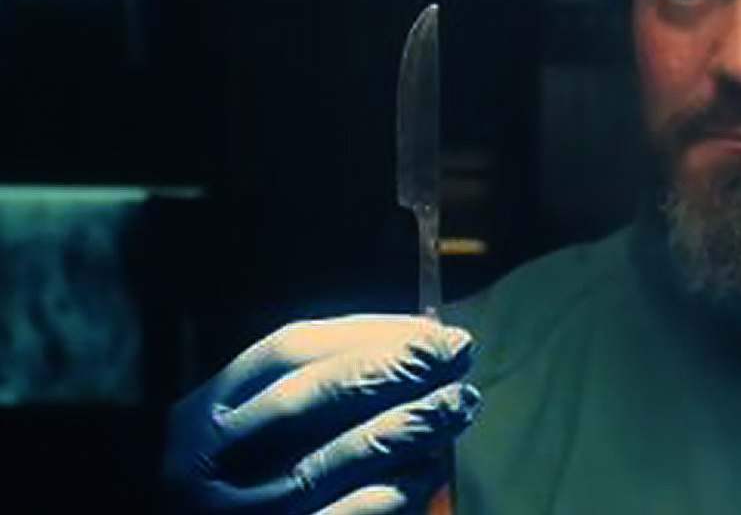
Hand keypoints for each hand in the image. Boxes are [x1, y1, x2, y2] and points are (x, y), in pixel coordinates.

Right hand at [162, 315, 480, 514]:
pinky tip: (431, 468)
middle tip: (459, 353)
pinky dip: (398, 489)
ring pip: (336, 458)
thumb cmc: (251, 483)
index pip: (288, 351)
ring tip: (461, 402)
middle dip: (395, 368)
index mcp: (201, 416)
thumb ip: (317, 385)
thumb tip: (416, 343)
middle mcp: (208, 464)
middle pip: (311, 397)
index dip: (369, 333)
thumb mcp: (254, 428)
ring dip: (412, 423)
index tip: (431, 329)